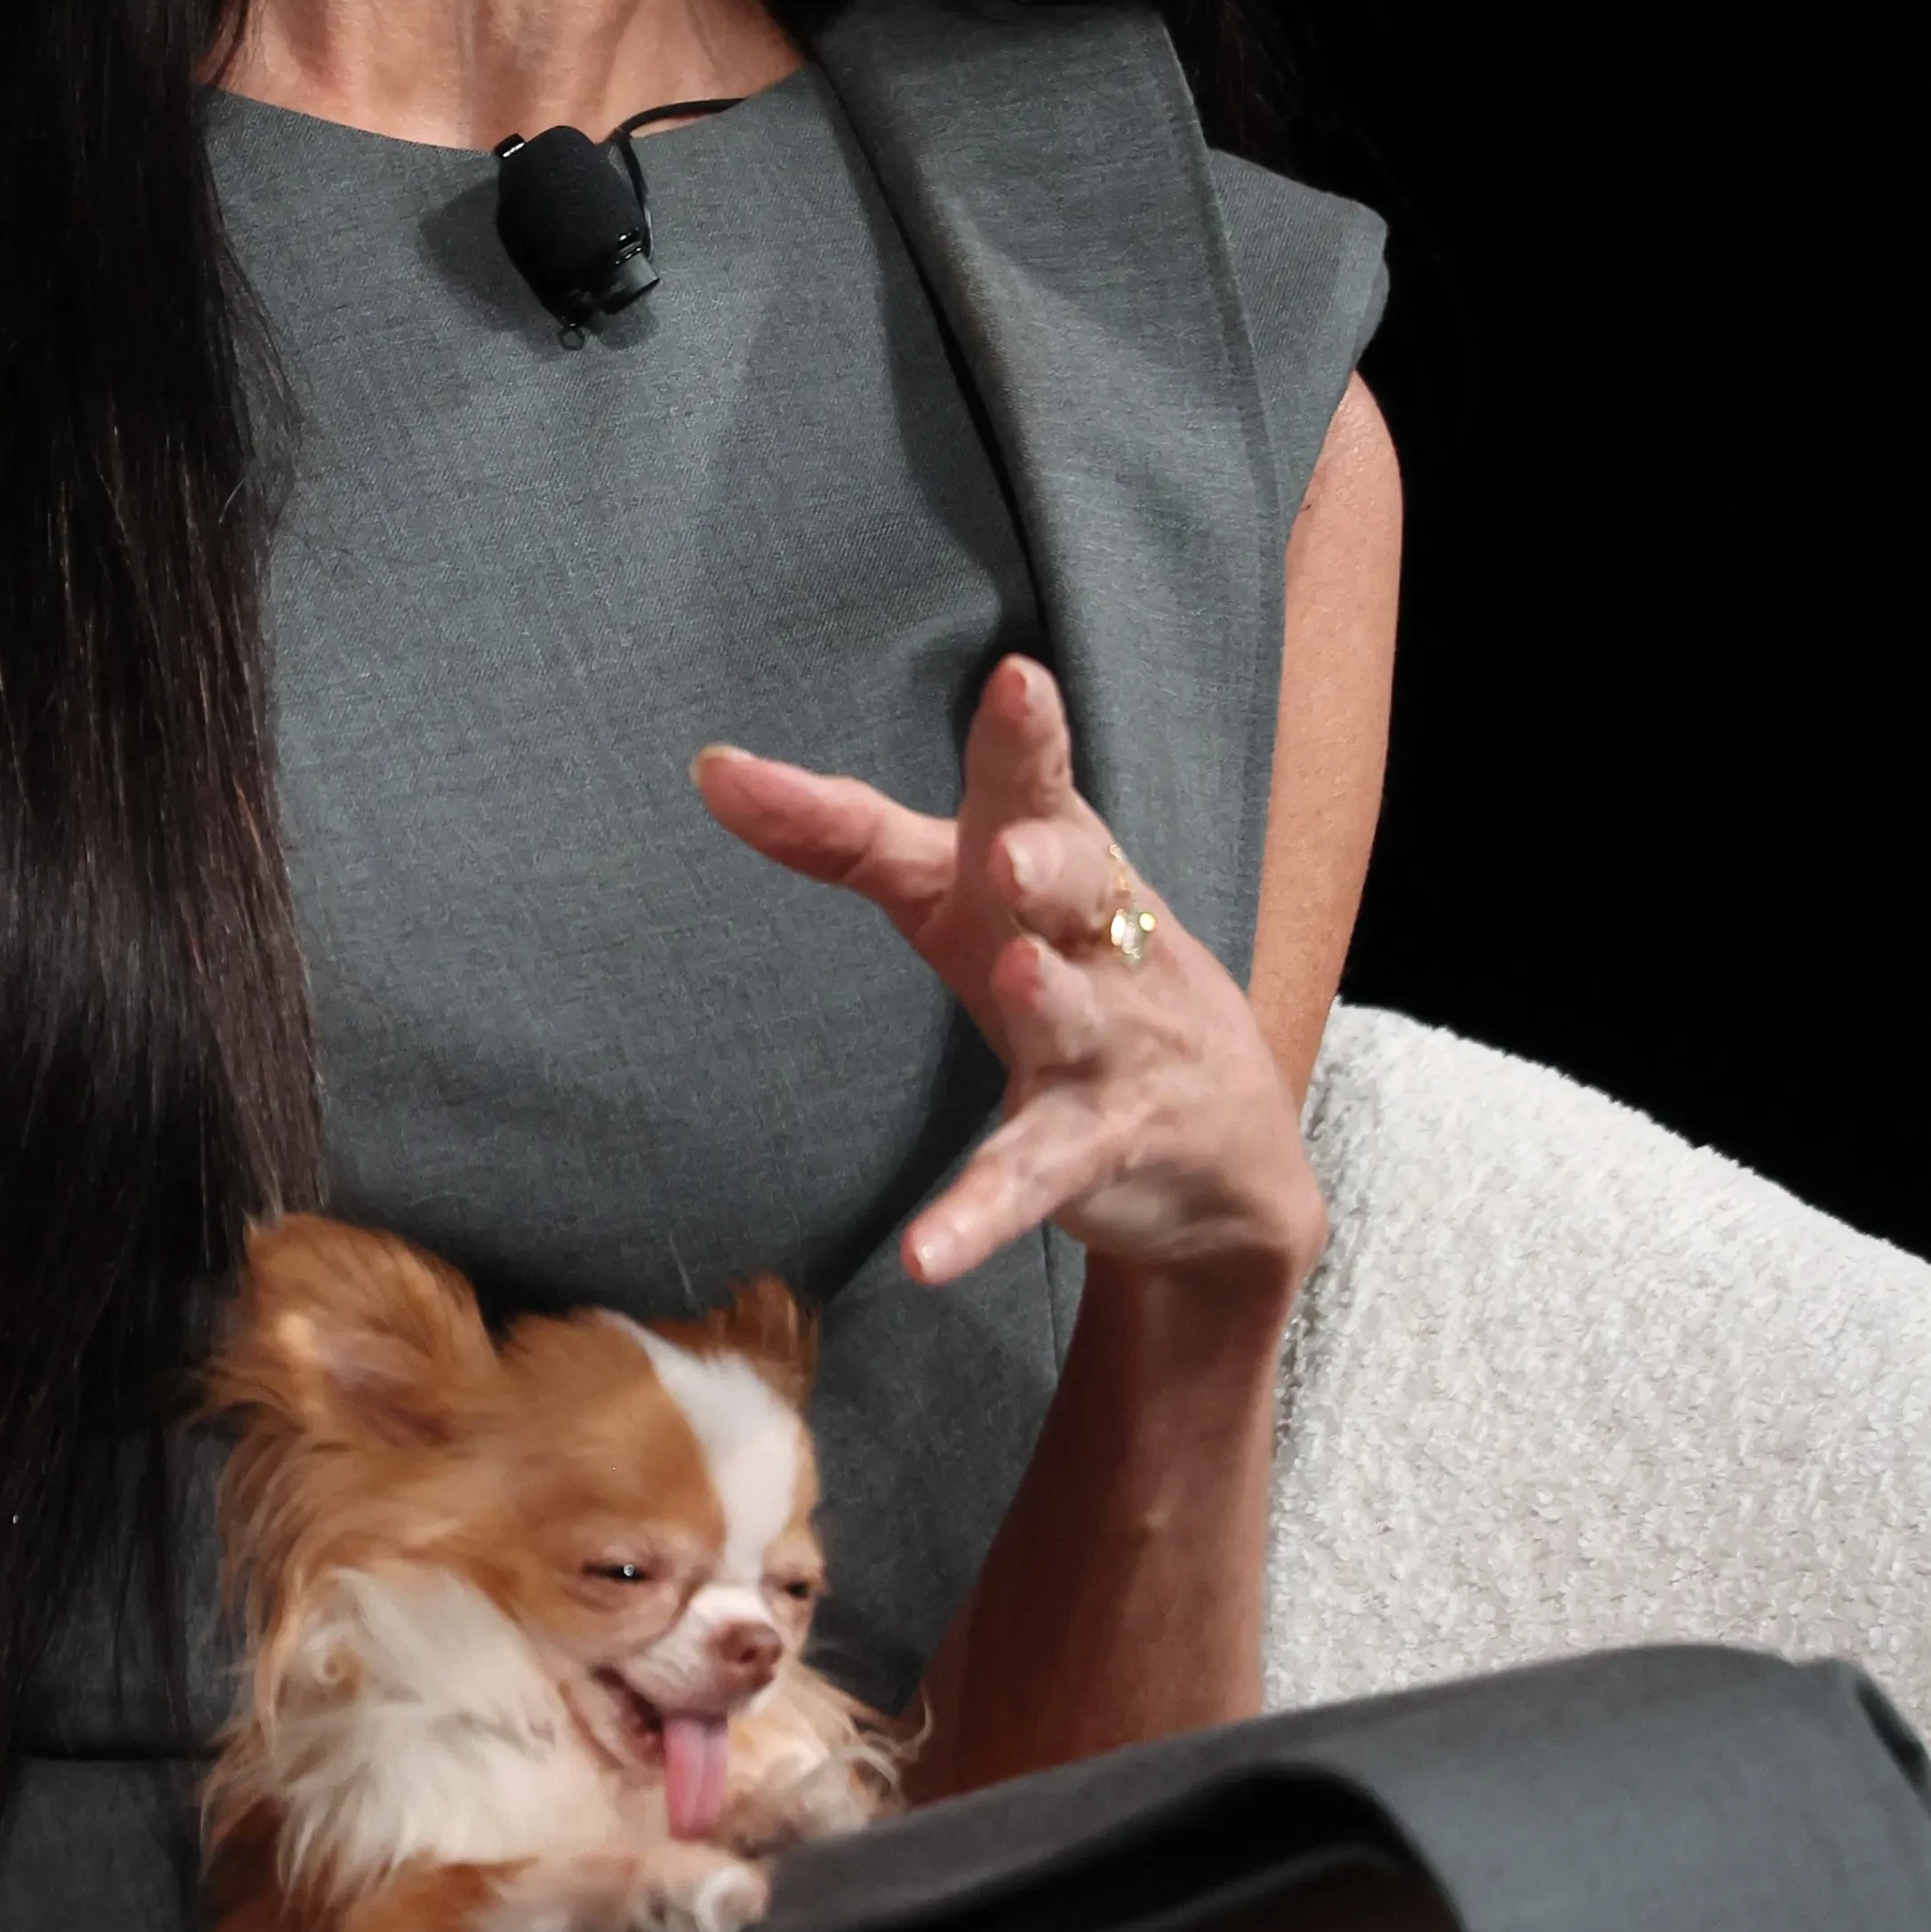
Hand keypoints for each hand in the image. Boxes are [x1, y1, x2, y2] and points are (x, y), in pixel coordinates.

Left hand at [693, 658, 1324, 1315]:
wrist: (1222, 1148)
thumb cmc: (1068, 971)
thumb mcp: (960, 896)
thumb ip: (845, 835)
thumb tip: (710, 766)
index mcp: (1058, 860)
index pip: (1029, 790)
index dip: (1021, 739)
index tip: (1016, 677)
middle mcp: (1095, 939)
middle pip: (1081, 886)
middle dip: (1052, 864)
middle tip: (1014, 851)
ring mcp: (1107, 1046)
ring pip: (1075, 1020)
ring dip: (1050, 1003)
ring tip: (1020, 981)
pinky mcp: (1099, 1149)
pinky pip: (1033, 1178)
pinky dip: (979, 1214)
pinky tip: (927, 1254)